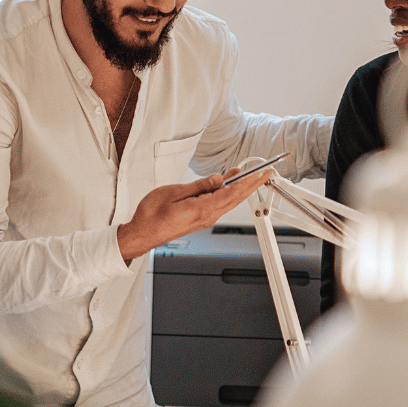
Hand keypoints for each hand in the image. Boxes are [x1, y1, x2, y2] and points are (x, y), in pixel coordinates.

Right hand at [117, 167, 273, 260]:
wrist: (142, 233)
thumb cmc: (152, 215)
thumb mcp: (173, 192)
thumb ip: (198, 186)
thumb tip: (217, 179)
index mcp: (202, 209)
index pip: (233, 193)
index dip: (250, 182)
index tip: (263, 173)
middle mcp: (207, 216)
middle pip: (236, 198)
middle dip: (252, 184)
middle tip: (265, 173)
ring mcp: (205, 219)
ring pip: (229, 201)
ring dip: (240, 188)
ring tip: (248, 175)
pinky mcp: (200, 219)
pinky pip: (220, 204)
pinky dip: (228, 193)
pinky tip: (228, 185)